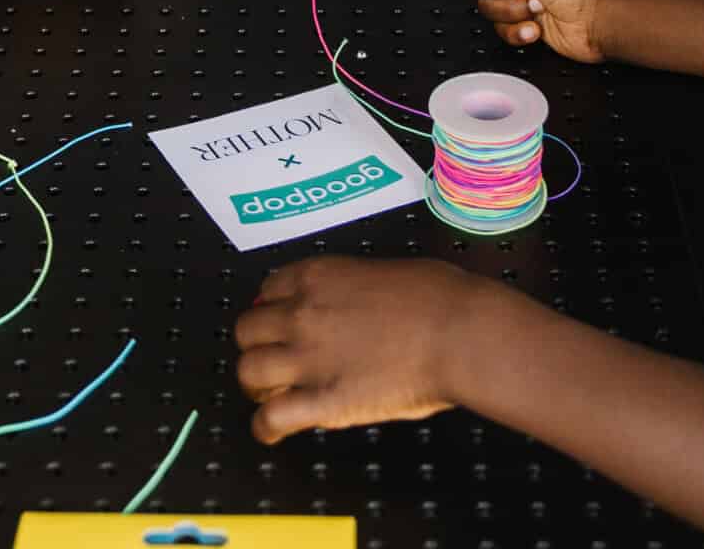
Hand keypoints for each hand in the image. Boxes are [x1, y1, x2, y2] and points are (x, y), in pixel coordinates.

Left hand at [234, 257, 468, 440]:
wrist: (456, 332)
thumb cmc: (435, 298)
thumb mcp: (380, 272)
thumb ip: (349, 288)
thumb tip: (348, 305)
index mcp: (317, 275)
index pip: (266, 290)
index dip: (271, 309)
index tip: (279, 321)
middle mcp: (302, 313)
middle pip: (247, 330)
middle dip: (257, 346)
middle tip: (274, 359)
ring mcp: (308, 358)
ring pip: (249, 372)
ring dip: (257, 385)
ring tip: (271, 394)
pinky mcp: (322, 401)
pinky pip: (270, 418)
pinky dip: (265, 428)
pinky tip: (273, 430)